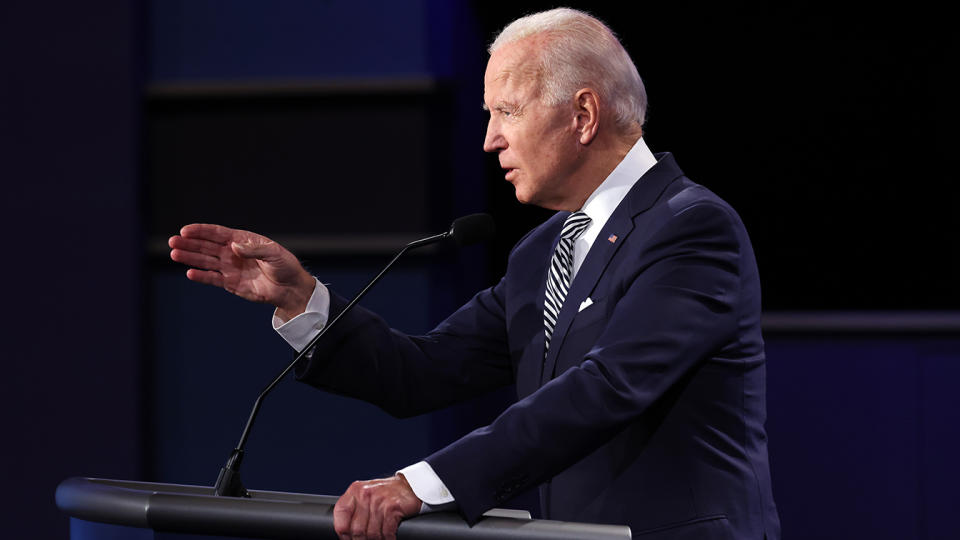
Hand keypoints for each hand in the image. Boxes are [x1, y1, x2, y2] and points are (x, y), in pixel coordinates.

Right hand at [168, 223, 315, 319]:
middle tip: (172, 242)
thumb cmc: (284, 266)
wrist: (290, 288)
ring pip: (205, 261)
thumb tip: (234, 247)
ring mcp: (229, 267)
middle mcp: (232, 252)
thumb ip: (254, 250)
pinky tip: (190, 272)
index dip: (200, 231)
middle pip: (206, 246)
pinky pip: (212, 278)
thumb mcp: (273, 254)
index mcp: (242, 240)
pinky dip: (201, 276)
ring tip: (174, 254)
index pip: (217, 233)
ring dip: (189, 257)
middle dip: (189, 243)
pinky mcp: (230, 283)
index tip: (185, 230)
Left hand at [333, 474, 421, 539]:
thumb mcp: (366, 494)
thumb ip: (355, 508)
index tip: (347, 539)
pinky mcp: (392, 508)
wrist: (410, 486)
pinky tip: (388, 539)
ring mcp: (379, 501)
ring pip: (371, 533)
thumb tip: (346, 532)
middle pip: (356, 529)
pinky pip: (386, 532)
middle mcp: (365, 494)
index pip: (340, 514)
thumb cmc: (386, 493)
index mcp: (355, 490)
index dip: (343, 532)